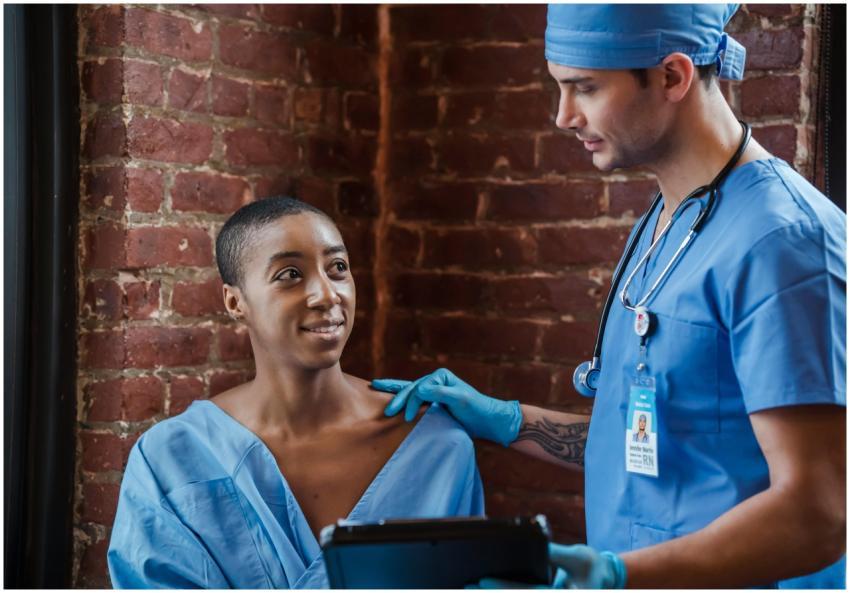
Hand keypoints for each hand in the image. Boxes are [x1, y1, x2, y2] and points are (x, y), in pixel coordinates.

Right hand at [371, 368, 521, 446]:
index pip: (419, 388)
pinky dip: (401, 396)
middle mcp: (436, 381)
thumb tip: (420, 389)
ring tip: (375, 387)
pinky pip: (414, 398)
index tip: (407, 417)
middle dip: (396, 397)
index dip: (411, 402)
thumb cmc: (478, 409)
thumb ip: (441, 393)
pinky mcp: (434, 402)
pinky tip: (390, 394)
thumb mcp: (461, 400)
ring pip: (409, 390)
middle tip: (386, 412)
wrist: (489, 421)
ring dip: (394, 393)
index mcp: (440, 376)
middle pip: (411, 388)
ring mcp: (434, 391)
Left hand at [475, 544, 625, 588]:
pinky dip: (508, 590)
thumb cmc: (592, 566)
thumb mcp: (577, 556)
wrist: (606, 581)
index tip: (482, 581)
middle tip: (468, 585)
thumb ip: (555, 553)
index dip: (505, 588)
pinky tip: (486, 587)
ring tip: (469, 588)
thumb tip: (533, 540)